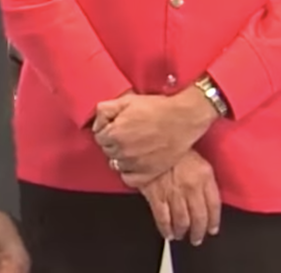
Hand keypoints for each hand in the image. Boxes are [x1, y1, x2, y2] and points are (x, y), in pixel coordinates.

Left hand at [92, 89, 215, 178]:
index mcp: (114, 134)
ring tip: (134, 146)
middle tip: (127, 135)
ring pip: (116, 164)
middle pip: (107, 150)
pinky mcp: (150, 172)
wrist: (184, 118)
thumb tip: (96, 125)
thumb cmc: (157, 108)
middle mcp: (123, 151)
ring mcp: (136, 164)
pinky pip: (129, 179)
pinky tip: (135, 163)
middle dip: (114, 142)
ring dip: (121, 156)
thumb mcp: (126, 101)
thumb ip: (104, 111)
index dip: (108, 130)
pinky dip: (129, 172)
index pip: (99, 137)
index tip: (117, 127)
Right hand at [137, 150, 222, 244]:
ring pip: (182, 220)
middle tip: (197, 237)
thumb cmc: (170, 144)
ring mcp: (173, 192)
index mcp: (204, 175)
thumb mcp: (196, 156)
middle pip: (199, 216)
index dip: (214, 220)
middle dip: (199, 231)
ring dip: (183, 231)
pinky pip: (162, 217)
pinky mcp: (155, 194)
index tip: (212, 228)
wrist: (148, 136)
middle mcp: (191, 186)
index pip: (214, 205)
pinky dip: (165, 228)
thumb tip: (207, 195)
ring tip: (182, 235)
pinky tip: (167, 232)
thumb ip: (203, 176)